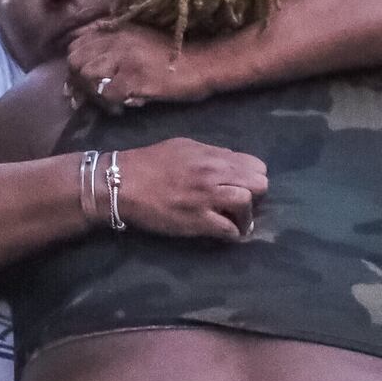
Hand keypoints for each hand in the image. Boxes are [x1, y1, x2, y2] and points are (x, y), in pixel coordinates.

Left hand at [68, 22, 213, 113]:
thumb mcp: (142, 39)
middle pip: (75, 58)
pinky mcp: (133, 77)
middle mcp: (117, 39)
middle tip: (87, 97)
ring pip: (86, 75)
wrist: (203, 63)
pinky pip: (105, 93)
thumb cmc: (175, 54)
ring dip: (90, 93)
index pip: (77, 42)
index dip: (75, 62)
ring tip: (106, 103)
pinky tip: (121, 109)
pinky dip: (108, 105)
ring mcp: (124, 57)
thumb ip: (117, 45)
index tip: (80, 79)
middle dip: (76, 80)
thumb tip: (90, 63)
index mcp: (117, 28)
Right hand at [113, 138, 267, 240]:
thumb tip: (230, 163)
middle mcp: (214, 174)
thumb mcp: (184, 147)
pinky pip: (229, 230)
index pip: (256, 165)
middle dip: (255, 195)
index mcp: (212, 156)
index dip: (252, 177)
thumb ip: (211, 154)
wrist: (121, 183)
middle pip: (259, 184)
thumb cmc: (149, 163)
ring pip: (247, 204)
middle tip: (241, 204)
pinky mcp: (197, 221)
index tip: (243, 186)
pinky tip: (223, 232)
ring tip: (235, 221)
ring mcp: (206, 198)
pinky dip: (231, 233)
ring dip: (245, 216)